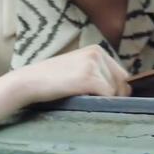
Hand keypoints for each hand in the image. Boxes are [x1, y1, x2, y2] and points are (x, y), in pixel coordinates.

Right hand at [14, 44, 131, 104]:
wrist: (29, 81)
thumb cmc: (52, 79)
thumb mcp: (78, 67)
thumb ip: (98, 73)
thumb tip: (125, 90)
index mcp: (97, 50)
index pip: (121, 74)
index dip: (116, 90)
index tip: (102, 98)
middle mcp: (97, 53)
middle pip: (122, 83)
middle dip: (113, 96)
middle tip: (92, 101)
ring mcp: (93, 65)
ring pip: (115, 91)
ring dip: (104, 100)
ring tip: (83, 98)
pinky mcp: (89, 78)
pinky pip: (107, 96)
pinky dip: (99, 103)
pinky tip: (83, 100)